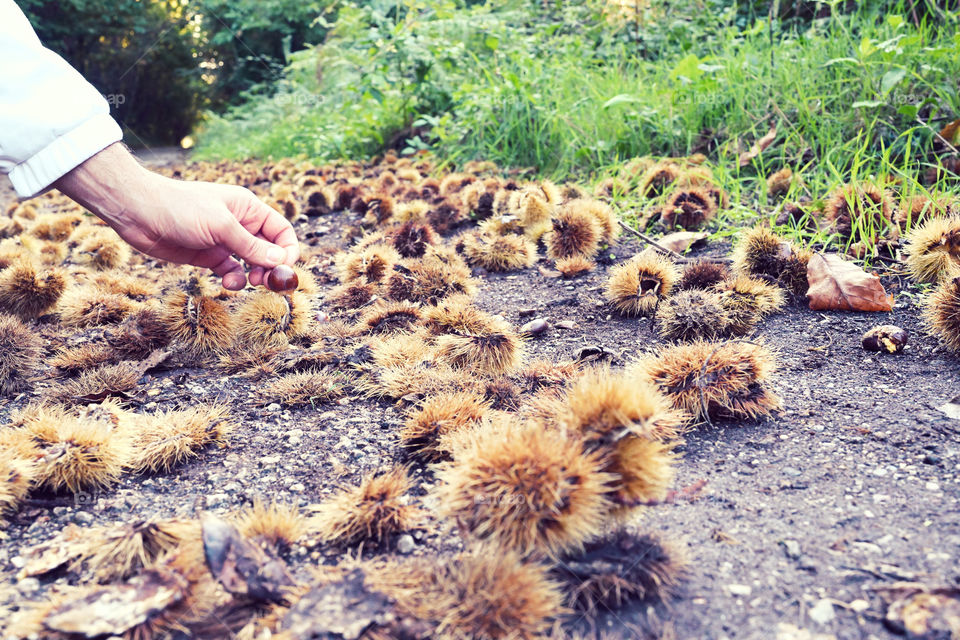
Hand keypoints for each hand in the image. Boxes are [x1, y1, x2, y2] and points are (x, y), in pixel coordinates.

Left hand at [54, 143, 299, 289]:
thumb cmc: (180, 209)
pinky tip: (227, 282)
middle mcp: (240, 225)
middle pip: (269, 250)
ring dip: (254, 276)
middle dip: (271, 267)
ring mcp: (224, 242)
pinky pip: (231, 271)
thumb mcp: (220, 226)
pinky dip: (234, 280)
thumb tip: (279, 261)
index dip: (288, 249)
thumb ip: (251, 246)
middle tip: (266, 282)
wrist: (139, 213)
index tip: (285, 268)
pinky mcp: (208, 257)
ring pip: (251, 264)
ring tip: (248, 282)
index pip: (281, 230)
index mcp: (248, 209)